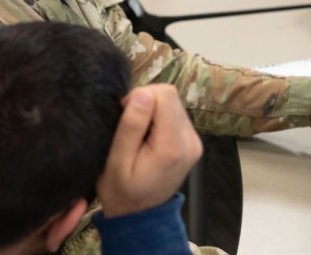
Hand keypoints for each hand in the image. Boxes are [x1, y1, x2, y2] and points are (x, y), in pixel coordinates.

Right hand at [96, 84, 202, 217]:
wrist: (139, 215)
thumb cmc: (120, 190)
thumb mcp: (116, 161)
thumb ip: (131, 126)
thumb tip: (142, 94)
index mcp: (173, 145)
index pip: (165, 94)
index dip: (141, 96)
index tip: (125, 115)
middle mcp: (190, 140)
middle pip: (170, 96)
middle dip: (146, 102)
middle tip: (129, 126)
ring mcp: (194, 140)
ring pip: (173, 103)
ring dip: (152, 110)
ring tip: (138, 133)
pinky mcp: (192, 141)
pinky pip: (174, 114)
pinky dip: (158, 118)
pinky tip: (147, 137)